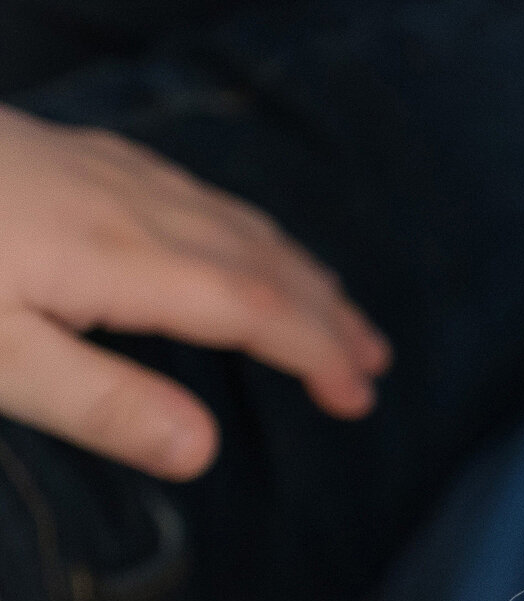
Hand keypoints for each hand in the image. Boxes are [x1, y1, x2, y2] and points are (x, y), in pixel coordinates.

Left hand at [0, 105, 391, 479]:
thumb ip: (99, 402)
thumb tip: (205, 450)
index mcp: (125, 261)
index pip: (255, 309)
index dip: (316, 352)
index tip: (358, 396)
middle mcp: (135, 205)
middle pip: (262, 258)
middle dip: (326, 312)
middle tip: (375, 363)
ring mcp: (105, 169)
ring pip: (232, 218)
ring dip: (296, 267)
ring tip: (332, 305)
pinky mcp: (72, 150)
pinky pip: (194, 189)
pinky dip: (244, 224)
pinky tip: (231, 231)